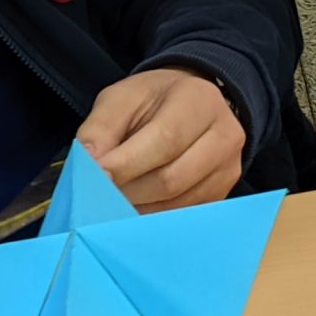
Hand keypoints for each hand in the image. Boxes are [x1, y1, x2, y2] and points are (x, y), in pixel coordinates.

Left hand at [78, 67, 244, 211]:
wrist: (187, 105)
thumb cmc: (152, 101)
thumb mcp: (121, 99)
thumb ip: (100, 128)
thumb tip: (88, 164)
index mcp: (199, 100)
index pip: (166, 139)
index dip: (127, 163)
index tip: (94, 177)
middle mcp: (224, 135)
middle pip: (172, 178)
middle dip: (127, 190)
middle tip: (96, 192)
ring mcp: (227, 170)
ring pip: (175, 204)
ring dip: (137, 206)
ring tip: (113, 196)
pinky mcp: (221, 195)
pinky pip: (181, 216)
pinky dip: (151, 215)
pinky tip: (134, 203)